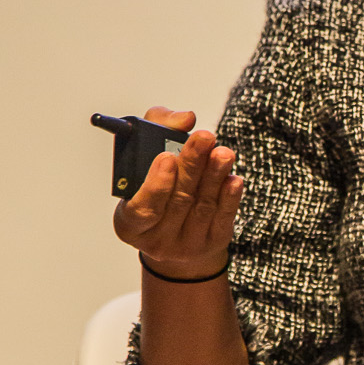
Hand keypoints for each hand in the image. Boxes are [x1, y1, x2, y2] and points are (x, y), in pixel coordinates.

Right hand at [113, 107, 243, 278]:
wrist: (178, 231)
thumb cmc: (159, 183)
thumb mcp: (148, 152)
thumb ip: (160, 127)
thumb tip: (186, 118)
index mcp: (130, 222)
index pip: (142, 208)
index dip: (155, 184)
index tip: (167, 157)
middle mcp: (156, 238)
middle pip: (178, 201)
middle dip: (192, 167)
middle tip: (204, 139)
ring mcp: (186, 245)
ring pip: (203, 206)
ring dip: (214, 177)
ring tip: (224, 153)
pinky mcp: (213, 244)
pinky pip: (223, 218)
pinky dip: (230, 198)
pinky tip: (233, 179)